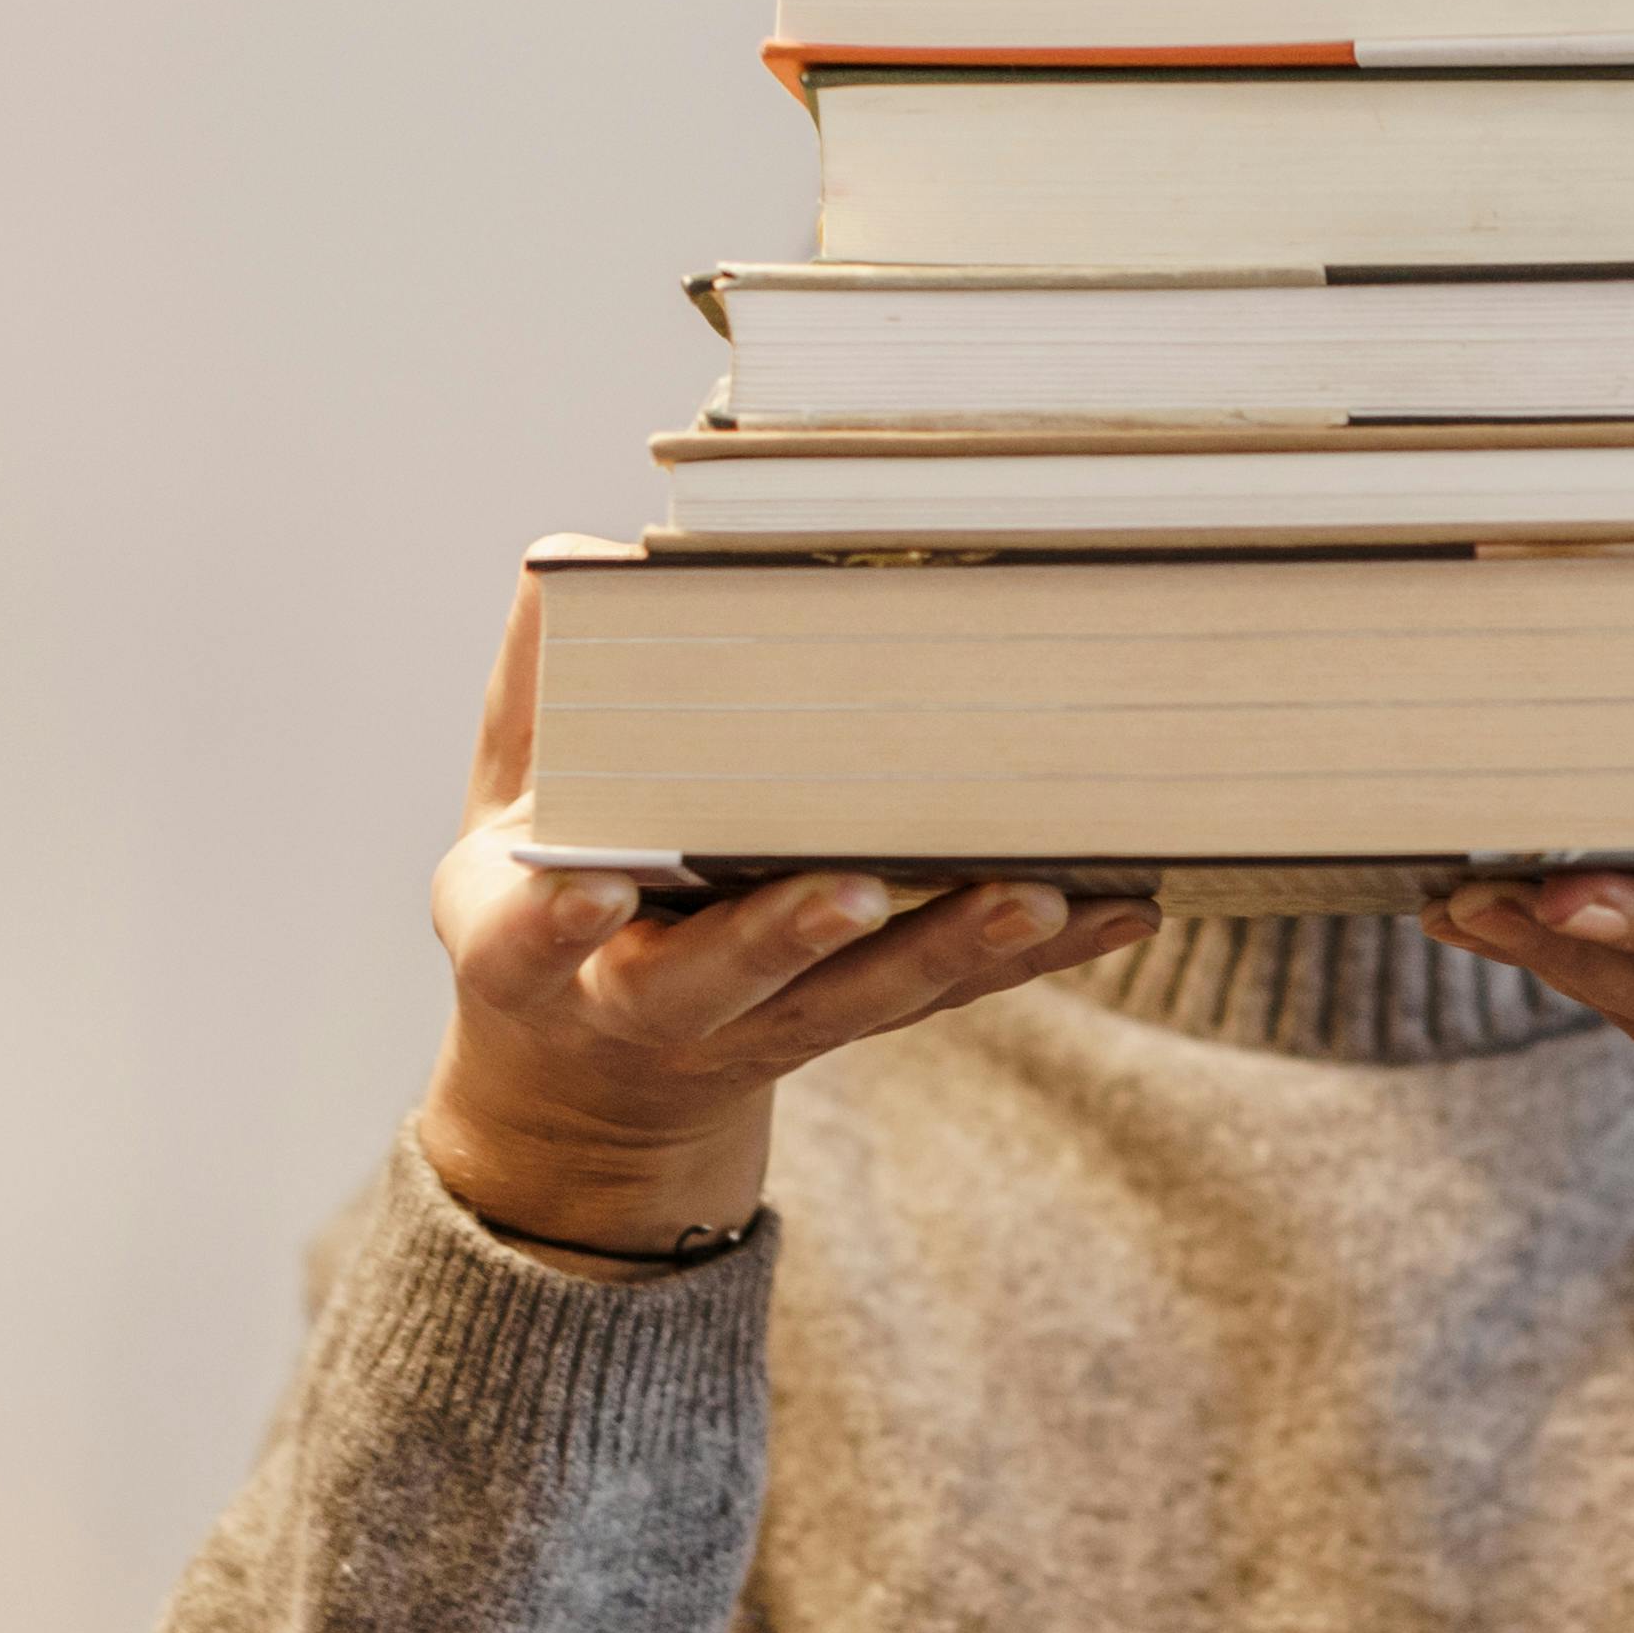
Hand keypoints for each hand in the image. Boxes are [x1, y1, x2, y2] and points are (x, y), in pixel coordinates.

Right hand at [417, 541, 1159, 1278]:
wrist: (593, 1075)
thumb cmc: (557, 885)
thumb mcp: (508, 805)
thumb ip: (539, 686)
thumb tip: (582, 557)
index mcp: (537, 953)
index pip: (532, 941)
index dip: (557, 921)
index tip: (593, 888)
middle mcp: (655, 1006)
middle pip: (723, 979)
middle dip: (787, 937)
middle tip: (848, 891)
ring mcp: (767, 1024)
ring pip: (864, 995)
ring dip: (948, 945)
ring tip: (1030, 892)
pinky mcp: (859, 1021)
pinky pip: (956, 992)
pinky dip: (1037, 955)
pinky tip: (1125, 909)